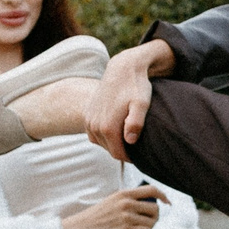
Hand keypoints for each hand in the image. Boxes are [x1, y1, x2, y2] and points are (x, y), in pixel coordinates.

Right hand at [62, 184, 167, 228]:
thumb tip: (147, 205)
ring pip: (152, 223)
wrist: (80, 228)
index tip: (167, 202)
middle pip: (155, 209)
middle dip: (154, 218)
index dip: (163, 196)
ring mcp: (126, 216)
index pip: (151, 189)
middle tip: (146, 224)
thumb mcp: (112, 201)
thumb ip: (129, 200)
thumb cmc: (96, 216)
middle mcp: (126, 203)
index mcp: (124, 193)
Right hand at [87, 42, 167, 159]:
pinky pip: (93, 134)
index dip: (130, 158)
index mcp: (107, 127)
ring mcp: (89, 120)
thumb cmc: (135, 87)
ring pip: (100, 143)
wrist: (122, 69)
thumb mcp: (141, 104)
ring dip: (112, 144)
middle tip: (137, 149)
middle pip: (109, 150)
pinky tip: (116, 132)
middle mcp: (94, 125)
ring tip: (128, 139)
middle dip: (122, 152)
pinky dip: (103, 137)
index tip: (142, 156)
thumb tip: (129, 141)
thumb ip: (135, 123)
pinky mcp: (87, 115)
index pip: (118, 154)